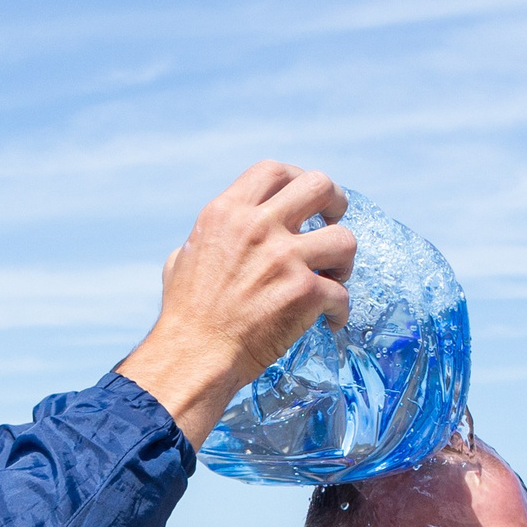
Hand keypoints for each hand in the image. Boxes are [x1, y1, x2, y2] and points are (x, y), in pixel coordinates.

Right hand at [118, 161, 355, 444]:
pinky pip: (342, 294)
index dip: (296, 178)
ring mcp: (284, 259)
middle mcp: (258, 227)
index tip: (303, 200)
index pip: (273, 171)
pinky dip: (339, 310)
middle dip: (335, 202)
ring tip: (334, 277)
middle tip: (333, 221)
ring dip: (344, 259)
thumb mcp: (182, 259)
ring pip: (345, 239)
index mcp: (227, 213)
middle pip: (319, 186)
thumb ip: (208, 240)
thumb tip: (218, 239)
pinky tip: (329, 321)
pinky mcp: (304, 293)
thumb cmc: (184, 315)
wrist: (193, 356)